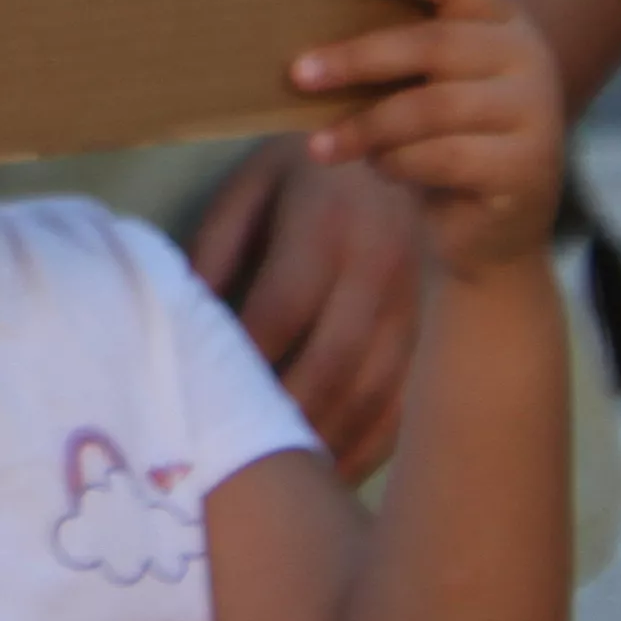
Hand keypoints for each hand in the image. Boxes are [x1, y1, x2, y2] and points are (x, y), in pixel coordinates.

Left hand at [186, 139, 425, 479]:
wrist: (409, 133)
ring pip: (376, 394)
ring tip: (282, 486)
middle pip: (331, 365)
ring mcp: (418, 305)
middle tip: (238, 471)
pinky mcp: (437, 330)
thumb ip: (216, 245)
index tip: (202, 410)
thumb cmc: (309, 164)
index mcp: (327, 227)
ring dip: (329, 444)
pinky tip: (335, 472)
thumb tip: (182, 316)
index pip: (279, 311)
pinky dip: (373, 445)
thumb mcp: (254, 182)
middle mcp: (380, 270)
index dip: (241, 365)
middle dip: (284, 421)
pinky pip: (410, 402)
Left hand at [286, 0, 560, 281]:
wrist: (494, 226)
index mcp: (504, 21)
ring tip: (321, 145)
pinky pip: (445, 157)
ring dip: (367, 126)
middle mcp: (529, 57)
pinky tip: (379, 168)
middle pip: (437, 44)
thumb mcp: (420, 87)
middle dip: (359, 58)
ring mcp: (536, 113)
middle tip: (299, 74)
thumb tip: (309, 47)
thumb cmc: (439, 138)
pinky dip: (399, 162)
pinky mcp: (526, 168)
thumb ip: (392, 56)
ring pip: (435, 106)